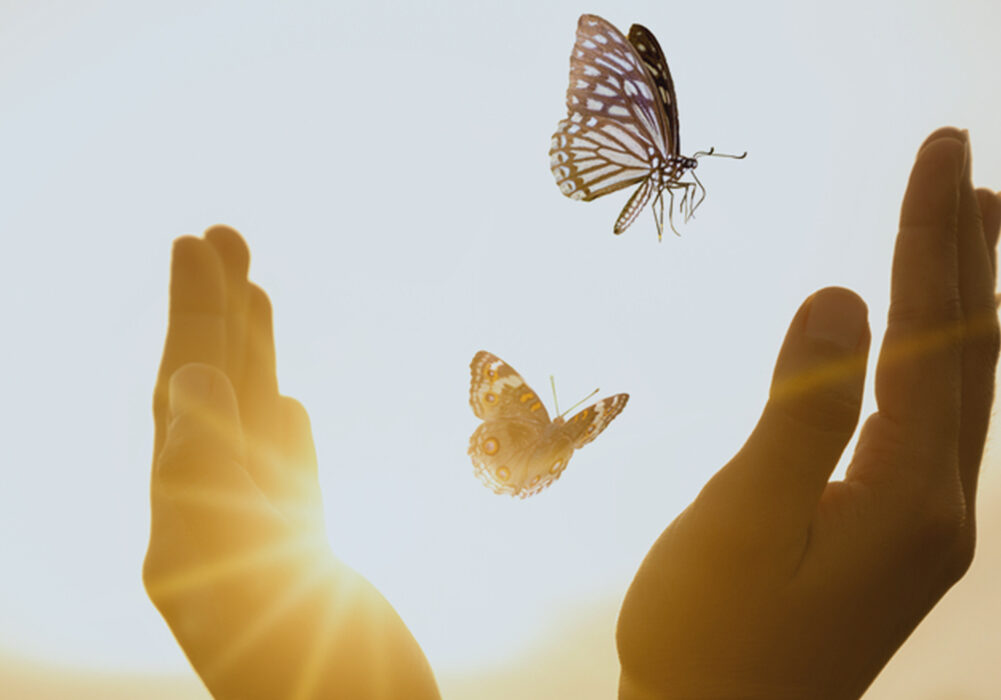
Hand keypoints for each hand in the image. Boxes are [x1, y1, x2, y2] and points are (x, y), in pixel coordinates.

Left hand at [143, 227, 439, 699]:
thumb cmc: (309, 682)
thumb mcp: (241, 571)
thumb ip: (207, 475)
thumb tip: (187, 372)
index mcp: (184, 521)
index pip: (183, 393)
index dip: (191, 315)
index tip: (198, 243)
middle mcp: (214, 519)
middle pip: (212, 393)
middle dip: (216, 311)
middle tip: (221, 233)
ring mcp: (263, 535)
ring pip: (252, 427)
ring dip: (249, 356)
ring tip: (253, 291)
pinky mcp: (305, 556)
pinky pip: (288, 474)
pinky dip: (284, 429)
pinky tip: (283, 399)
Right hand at [616, 128, 1000, 699]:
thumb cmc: (711, 631)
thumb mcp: (746, 517)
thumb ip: (801, 407)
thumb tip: (841, 297)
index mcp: (908, 495)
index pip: (934, 336)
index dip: (931, 237)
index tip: (939, 151)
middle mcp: (936, 507)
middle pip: (969, 356)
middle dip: (963, 254)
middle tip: (964, 167)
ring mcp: (918, 526)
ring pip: (958, 390)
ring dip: (963, 304)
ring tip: (970, 232)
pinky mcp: (889, 538)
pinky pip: (929, 425)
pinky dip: (934, 361)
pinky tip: (923, 351)